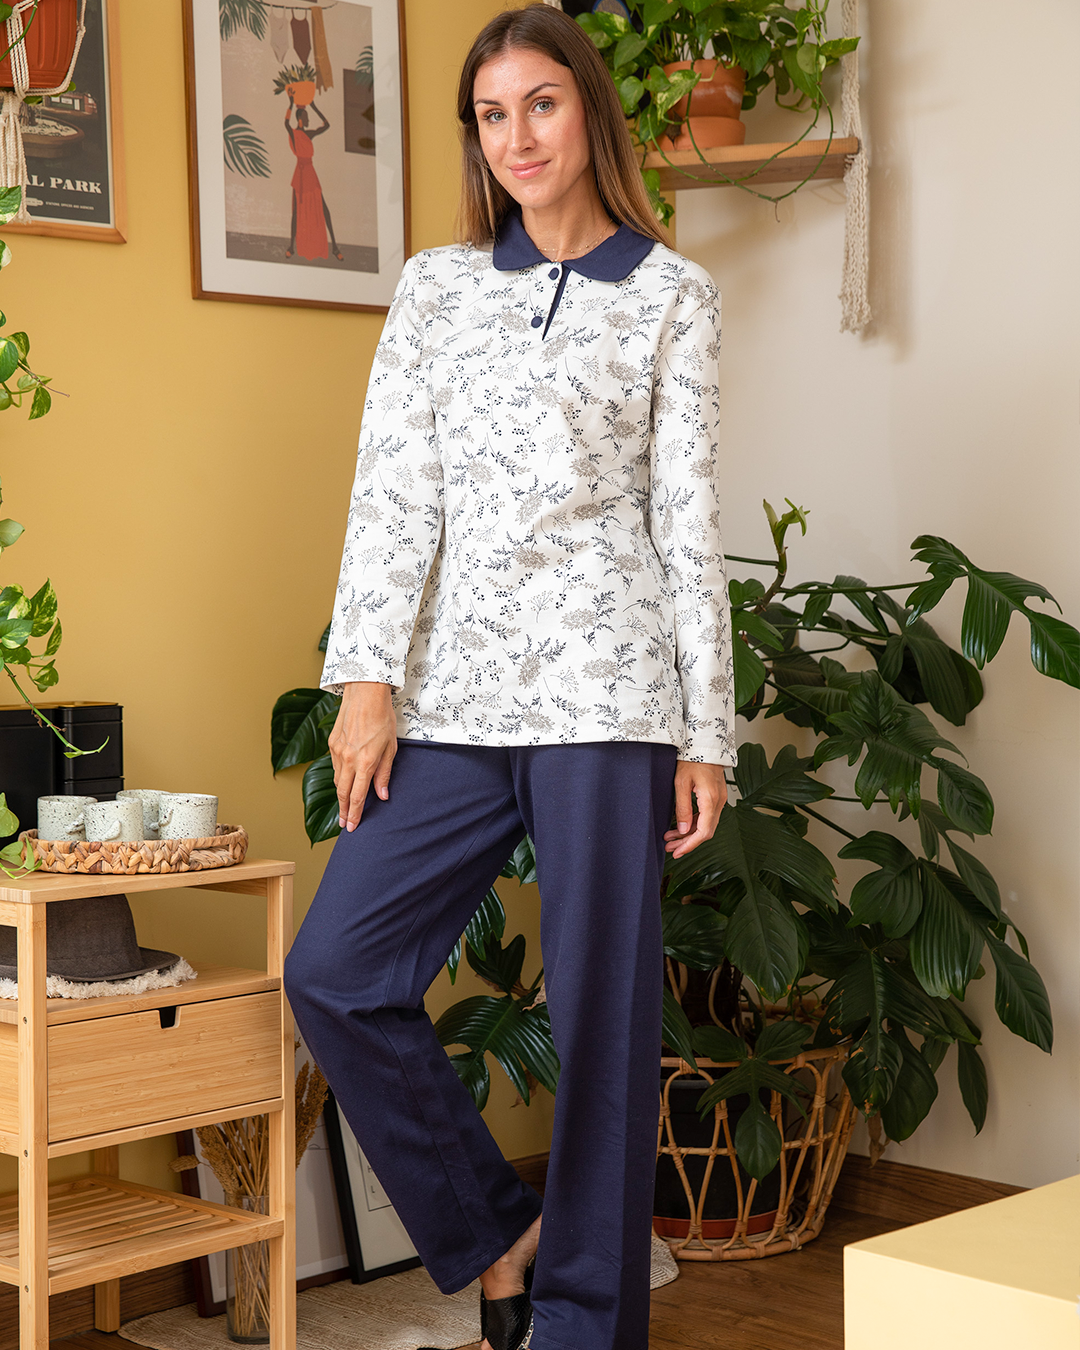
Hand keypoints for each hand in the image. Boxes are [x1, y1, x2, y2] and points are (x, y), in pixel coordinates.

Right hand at [328, 682, 396, 831]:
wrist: (365, 694)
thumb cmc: (382, 718)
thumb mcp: (390, 748)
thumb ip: (384, 774)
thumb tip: (381, 795)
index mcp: (364, 763)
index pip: (356, 797)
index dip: (354, 814)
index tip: (352, 826)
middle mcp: (347, 759)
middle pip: (342, 793)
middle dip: (343, 811)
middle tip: (343, 824)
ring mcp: (337, 751)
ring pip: (336, 779)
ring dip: (340, 794)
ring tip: (344, 806)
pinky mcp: (331, 743)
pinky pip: (334, 765)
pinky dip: (338, 776)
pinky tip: (344, 780)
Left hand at [664, 760, 727, 858]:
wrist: (704, 744)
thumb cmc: (691, 759)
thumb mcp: (680, 783)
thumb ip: (682, 808)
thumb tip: (682, 829)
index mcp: (710, 800)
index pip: (703, 832)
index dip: (690, 845)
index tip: (677, 852)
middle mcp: (718, 802)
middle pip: (705, 832)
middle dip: (687, 842)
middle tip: (670, 848)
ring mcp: (719, 799)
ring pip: (706, 825)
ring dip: (689, 834)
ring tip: (670, 838)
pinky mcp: (715, 796)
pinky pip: (706, 816)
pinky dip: (694, 823)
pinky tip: (680, 826)